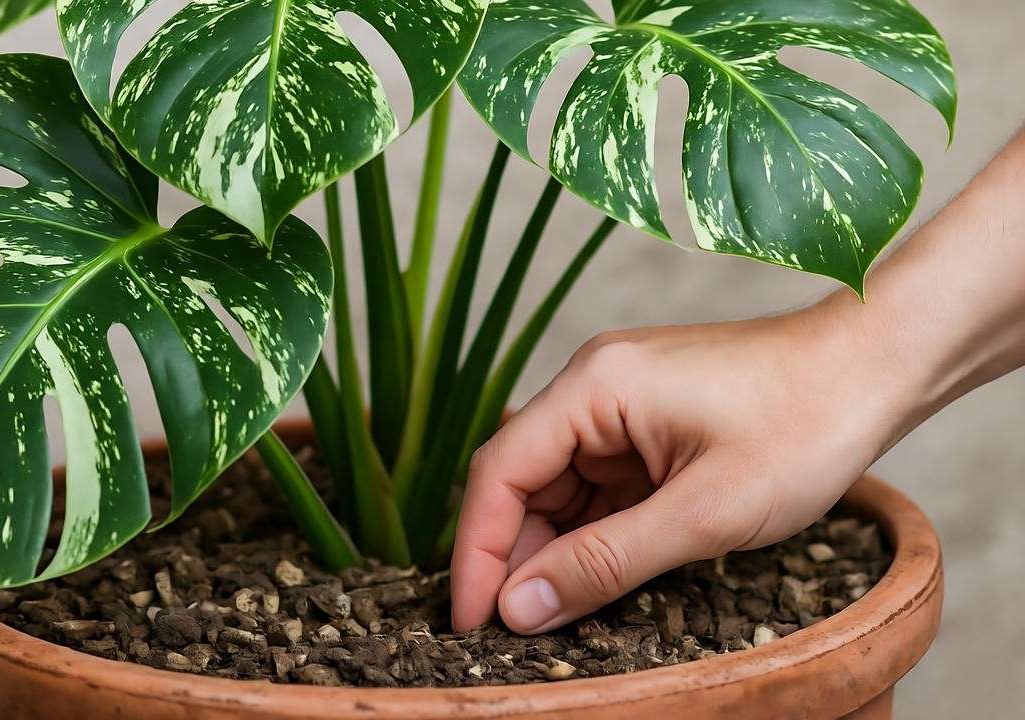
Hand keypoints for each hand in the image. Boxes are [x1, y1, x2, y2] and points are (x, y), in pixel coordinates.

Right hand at [450, 309, 912, 633]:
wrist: (874, 368)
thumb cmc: (804, 424)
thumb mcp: (703, 513)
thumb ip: (604, 562)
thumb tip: (519, 608)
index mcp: (593, 386)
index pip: (500, 470)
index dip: (477, 550)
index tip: (471, 620)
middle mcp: (592, 386)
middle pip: (522, 479)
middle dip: (514, 556)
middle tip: (513, 632)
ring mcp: (620, 404)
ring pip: (557, 487)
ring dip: (553, 549)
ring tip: (555, 615)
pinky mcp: (647, 425)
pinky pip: (598, 485)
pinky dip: (592, 534)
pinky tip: (595, 578)